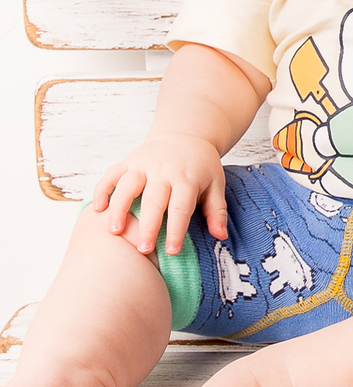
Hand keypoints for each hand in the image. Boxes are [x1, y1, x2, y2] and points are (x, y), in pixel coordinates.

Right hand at [93, 133, 226, 255]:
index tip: (172, 252)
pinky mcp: (129, 160)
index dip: (177, 230)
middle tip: (143, 250)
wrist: (186, 134)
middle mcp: (164, 170)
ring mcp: (143, 163)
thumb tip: (221, 236)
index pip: (181, 207)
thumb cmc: (201, 166)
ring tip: (114, 231)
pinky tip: (98, 209)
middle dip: (147, 226)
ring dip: (119, 208)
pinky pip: (112, 174)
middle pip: (153, 200)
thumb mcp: (215, 184)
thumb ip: (216, 211)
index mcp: (187, 178)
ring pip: (127, 185)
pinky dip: (102, 189)